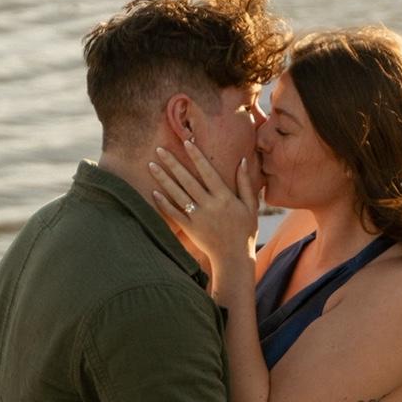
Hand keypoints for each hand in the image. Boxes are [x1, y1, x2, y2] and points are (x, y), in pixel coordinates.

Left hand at [150, 142, 259, 269]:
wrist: (234, 258)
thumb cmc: (245, 231)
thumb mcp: (250, 206)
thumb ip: (245, 183)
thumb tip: (242, 160)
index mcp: (224, 197)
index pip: (208, 172)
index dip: (196, 156)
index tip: (186, 142)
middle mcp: (210, 205)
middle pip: (187, 180)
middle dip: (173, 163)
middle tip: (159, 149)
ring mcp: (198, 218)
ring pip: (177, 194)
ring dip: (163, 179)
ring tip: (151, 165)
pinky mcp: (190, 229)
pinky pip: (174, 214)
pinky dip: (164, 203)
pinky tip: (154, 191)